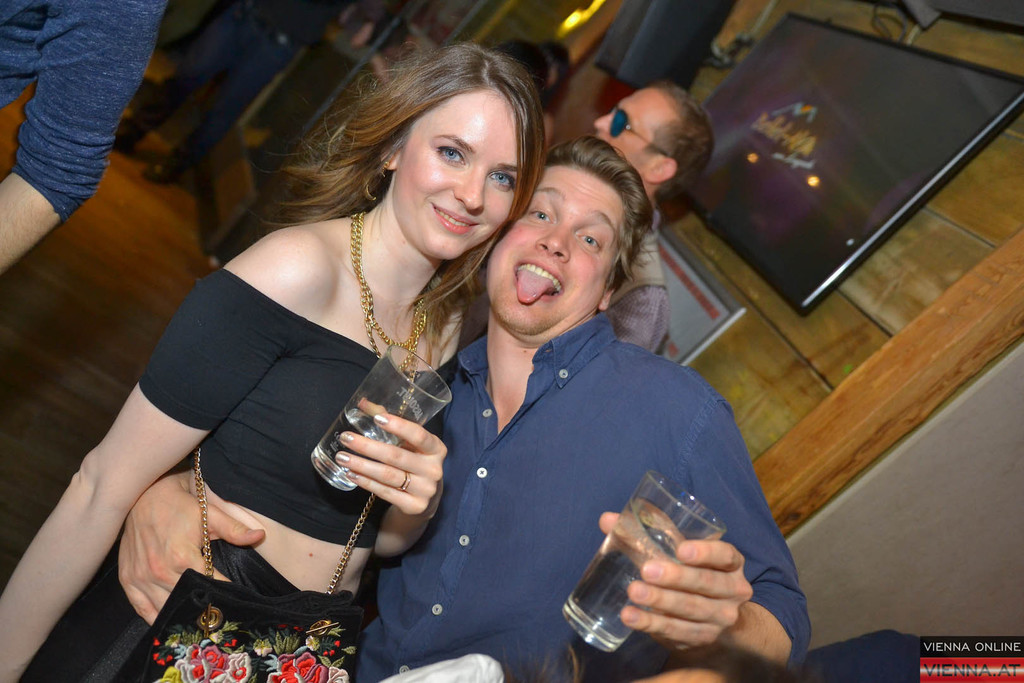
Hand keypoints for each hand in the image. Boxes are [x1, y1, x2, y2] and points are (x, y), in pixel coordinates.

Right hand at [118, 471, 264, 623]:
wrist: (145, 495)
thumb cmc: (180, 505)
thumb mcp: (209, 514)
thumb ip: (234, 529)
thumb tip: (260, 536)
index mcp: (182, 557)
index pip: (211, 584)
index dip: (225, 593)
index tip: (236, 600)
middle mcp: (160, 571)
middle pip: (188, 601)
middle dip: (205, 608)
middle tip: (218, 615)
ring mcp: (141, 578)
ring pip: (166, 610)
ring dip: (182, 615)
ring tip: (198, 620)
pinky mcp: (128, 580)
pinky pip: (143, 610)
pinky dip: (157, 617)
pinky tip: (171, 621)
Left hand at [336, 412, 445, 517]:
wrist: (424, 499)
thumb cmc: (414, 462)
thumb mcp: (409, 444)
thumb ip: (389, 422)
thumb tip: (362, 404)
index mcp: (436, 449)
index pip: (418, 435)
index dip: (399, 426)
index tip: (377, 418)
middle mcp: (434, 469)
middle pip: (396, 456)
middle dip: (368, 447)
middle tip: (346, 438)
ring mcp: (425, 490)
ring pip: (388, 475)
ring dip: (362, 465)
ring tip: (342, 457)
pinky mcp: (414, 506)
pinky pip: (385, 492)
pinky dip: (366, 482)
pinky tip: (351, 474)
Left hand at [599, 512, 752, 649]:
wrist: (711, 618)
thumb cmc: (689, 571)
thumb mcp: (678, 551)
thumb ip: (647, 533)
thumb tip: (607, 519)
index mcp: (731, 563)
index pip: (725, 555)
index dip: (706, 552)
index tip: (681, 550)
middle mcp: (733, 591)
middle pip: (707, 583)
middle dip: (677, 577)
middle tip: (647, 570)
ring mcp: (719, 618)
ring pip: (691, 609)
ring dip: (661, 601)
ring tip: (633, 591)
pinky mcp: (701, 638)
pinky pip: (675, 632)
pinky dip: (651, 624)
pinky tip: (631, 616)